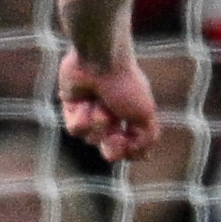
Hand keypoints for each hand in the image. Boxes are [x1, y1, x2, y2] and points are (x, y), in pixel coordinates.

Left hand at [57, 42, 162, 167]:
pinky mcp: (72, 108)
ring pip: (91, 139)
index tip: (130, 144)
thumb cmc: (124, 86)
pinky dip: (81, 118)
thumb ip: (147, 139)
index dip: (130, 151)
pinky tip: (85, 102)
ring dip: (98, 123)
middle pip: (110, 150)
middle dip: (112, 146)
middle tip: (114, 136)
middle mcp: (113, 116)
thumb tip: (142, 158)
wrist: (99, 63)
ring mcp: (92, 113)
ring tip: (100, 103)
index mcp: (133, 116)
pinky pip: (75, 130)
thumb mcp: (145, 115)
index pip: (132, 148)